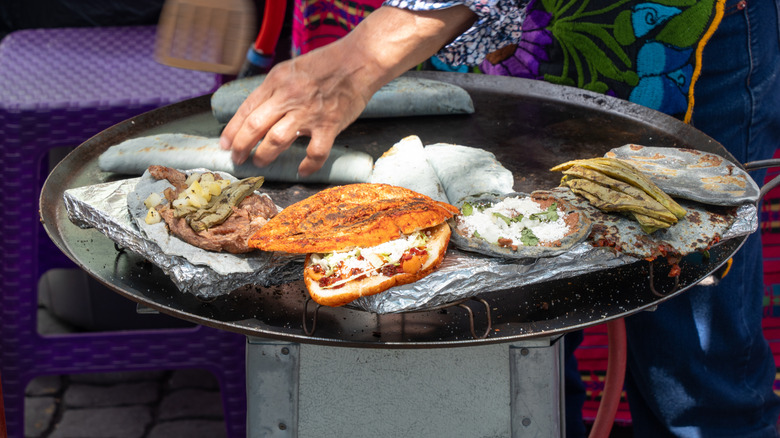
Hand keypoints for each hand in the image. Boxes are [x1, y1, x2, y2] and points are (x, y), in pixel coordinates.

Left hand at [220, 48, 371, 176]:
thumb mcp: (291, 69)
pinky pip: (315, 153)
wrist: (359, 61)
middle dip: (241, 147)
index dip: (232, 130)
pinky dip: (307, 165)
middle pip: (254, 127)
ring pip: (276, 141)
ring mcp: (308, 113)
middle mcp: (288, 98)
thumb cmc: (327, 63)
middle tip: (237, 159)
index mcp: (277, 81)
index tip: (226, 144)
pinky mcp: (329, 126)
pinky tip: (302, 170)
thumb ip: (276, 90)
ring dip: (264, 156)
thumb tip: (261, 112)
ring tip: (260, 162)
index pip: (246, 109)